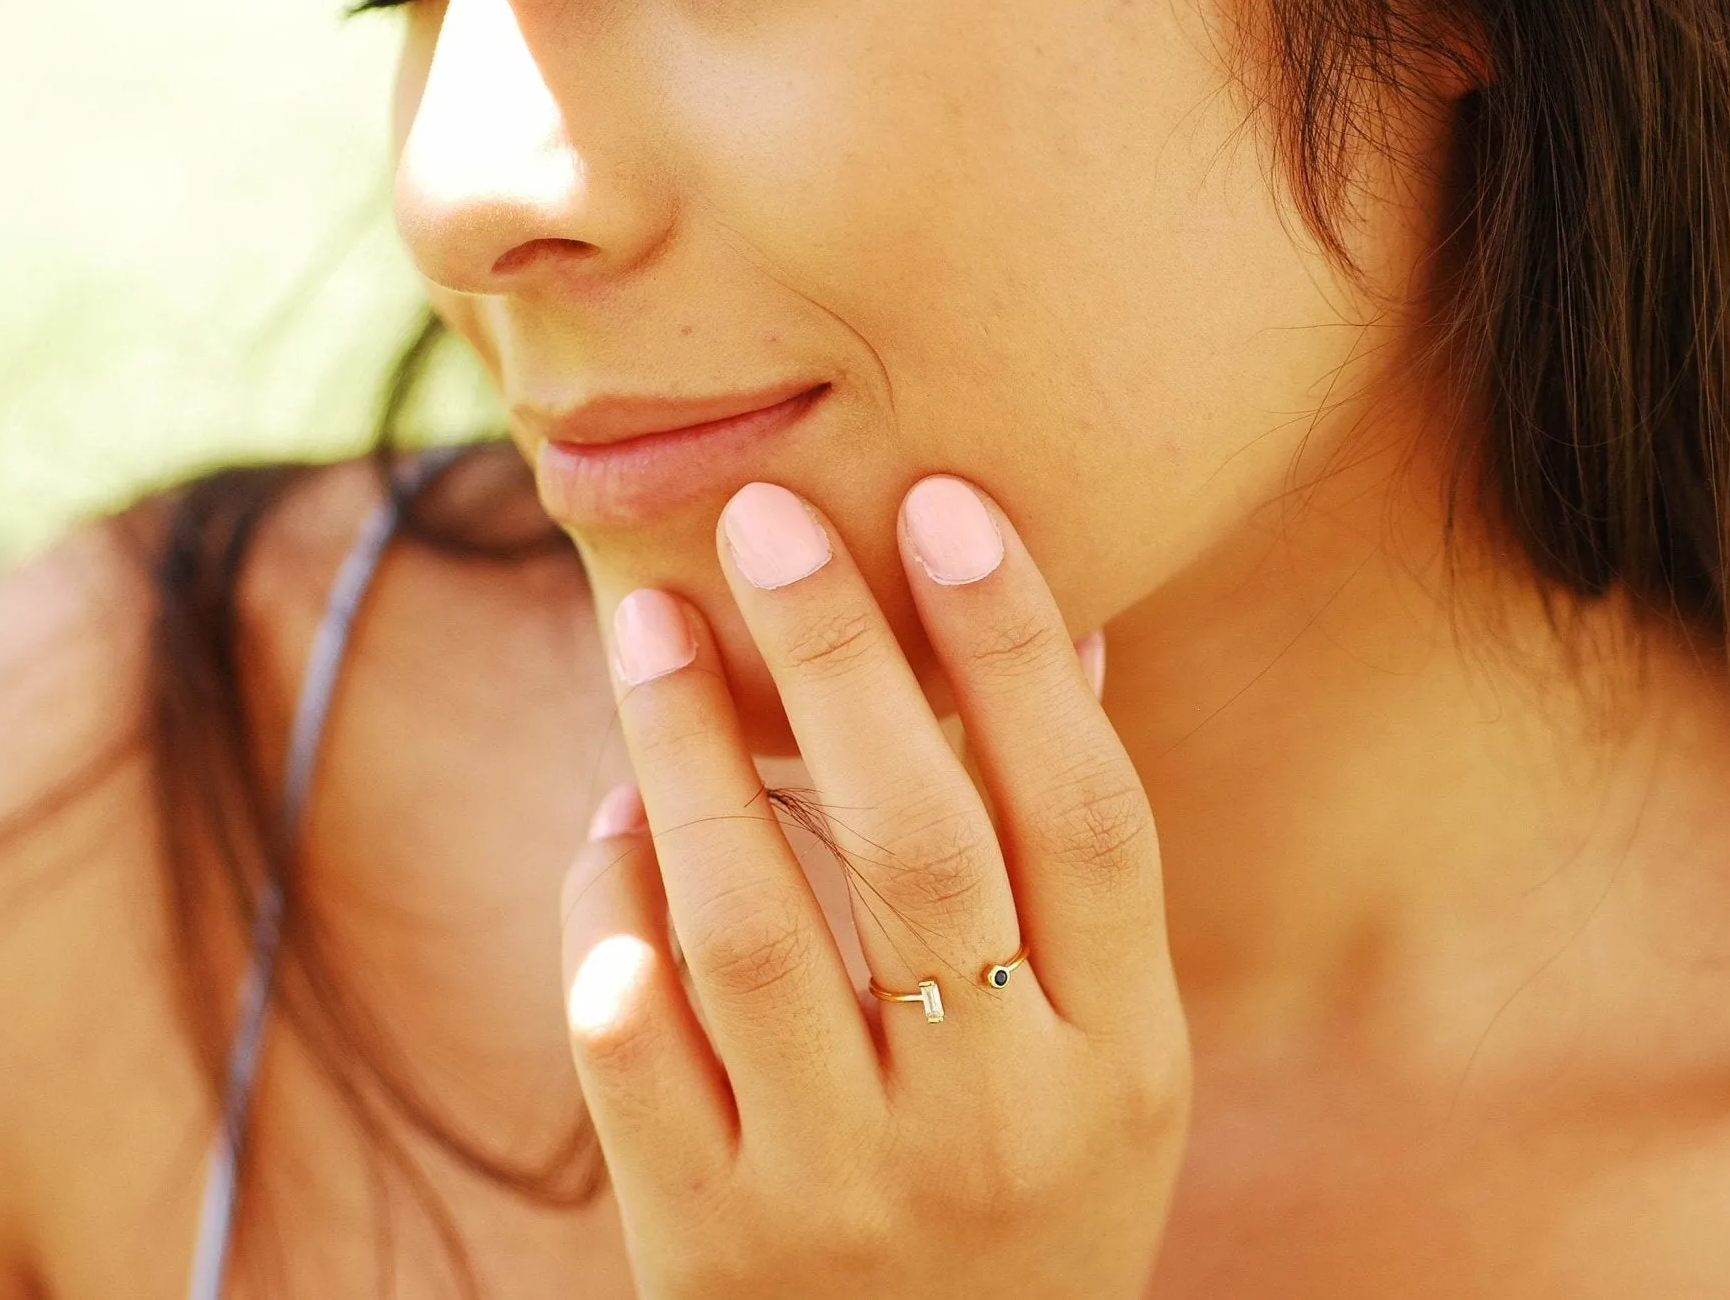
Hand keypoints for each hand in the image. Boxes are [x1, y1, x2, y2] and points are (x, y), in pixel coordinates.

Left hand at [558, 475, 1191, 1298]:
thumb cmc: (1035, 1194)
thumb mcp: (1112, 1057)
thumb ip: (1085, 870)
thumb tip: (1075, 631)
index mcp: (1120, 1055)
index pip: (1082, 813)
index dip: (1017, 648)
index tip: (944, 504)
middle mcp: (998, 1119)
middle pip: (918, 845)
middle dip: (837, 660)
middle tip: (763, 518)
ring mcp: (847, 1188)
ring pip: (753, 933)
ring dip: (689, 758)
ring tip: (650, 627)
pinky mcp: (708, 1244)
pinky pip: (634, 1057)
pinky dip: (609, 925)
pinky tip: (610, 825)